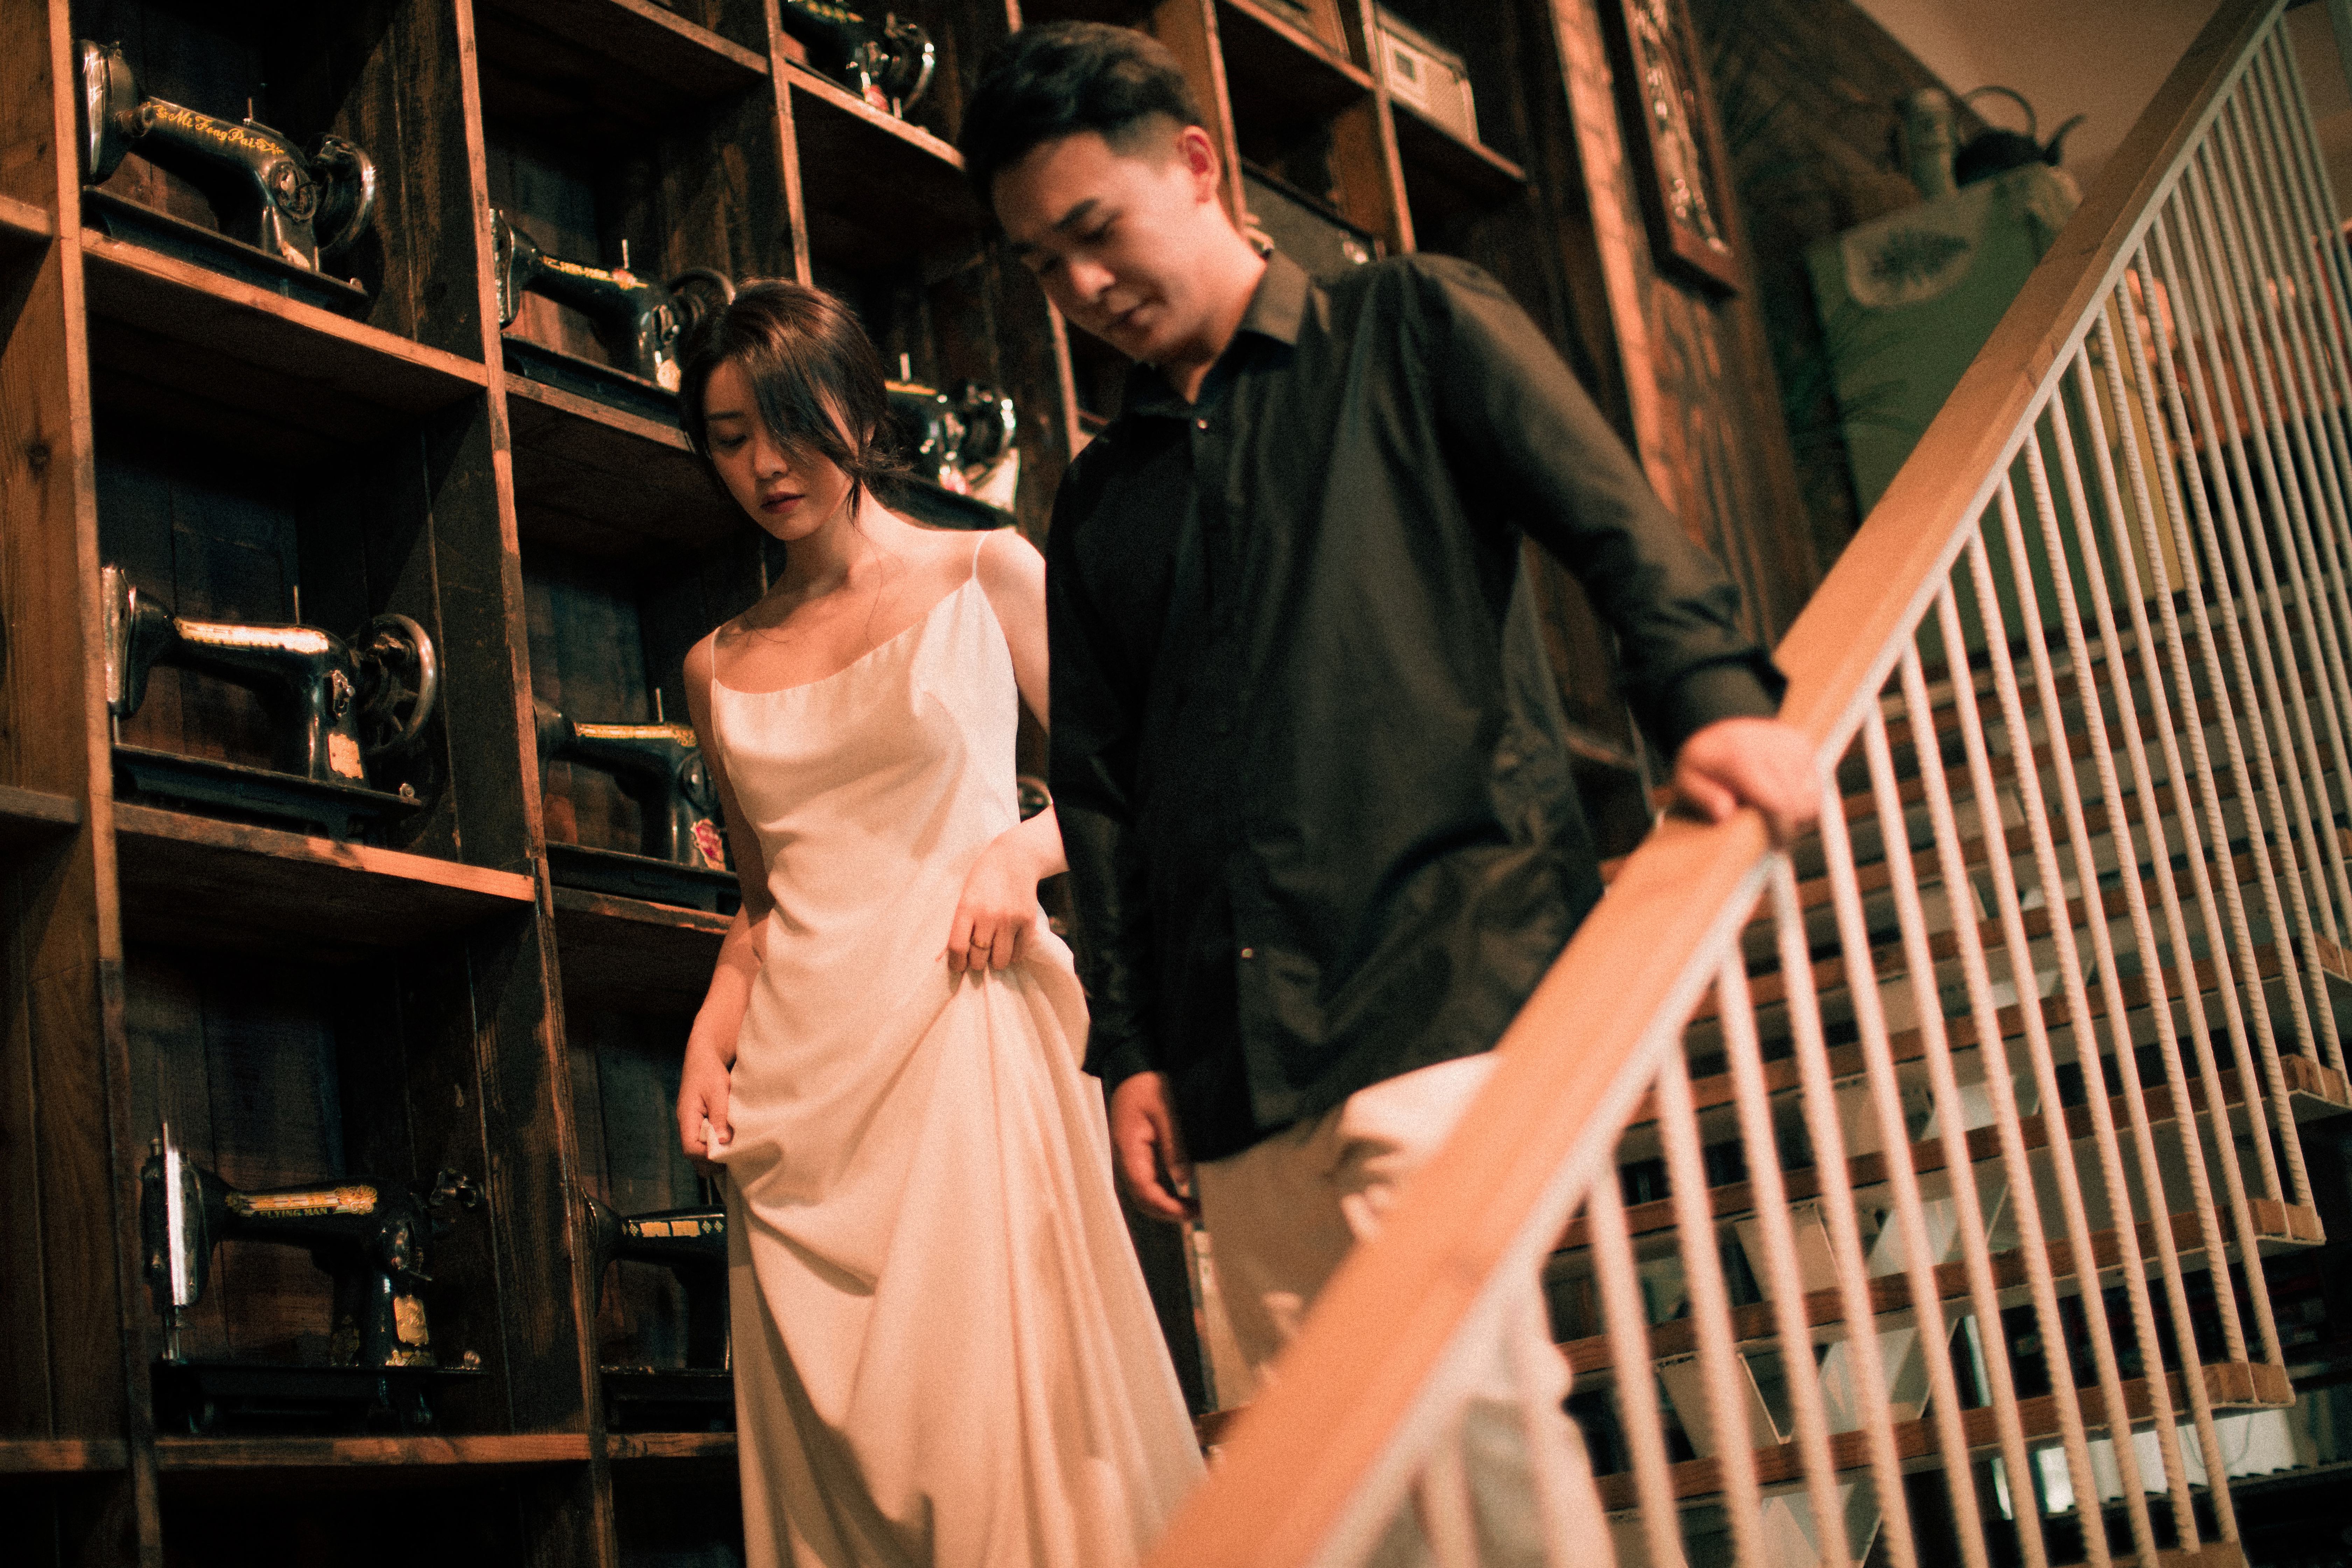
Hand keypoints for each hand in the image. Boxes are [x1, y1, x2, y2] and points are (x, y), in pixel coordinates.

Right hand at [677, 1039, 735, 1177]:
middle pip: (693, 1155)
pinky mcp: (700, 1123)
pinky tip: (731, 1145)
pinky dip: (715, 1147)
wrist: (704, 1058)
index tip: (727, 1155)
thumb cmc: (710, 1071)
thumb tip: (723, 1141)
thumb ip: (719, 1115)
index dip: (707, 1156)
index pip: (690, 1148)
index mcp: (686, 1117)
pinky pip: (704, 1142)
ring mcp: (692, 1125)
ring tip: (734, 1155)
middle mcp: (686, 1125)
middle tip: (734, 1160)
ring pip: (698, 1151)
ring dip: (714, 1156)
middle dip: (711, 1161)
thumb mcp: (717, 1091)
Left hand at [946, 829, 1043, 973]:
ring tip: (994, 951)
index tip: (958, 966)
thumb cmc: (983, 878)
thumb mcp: (965, 896)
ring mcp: (1010, 920)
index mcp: (967, 908)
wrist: (1015, 858)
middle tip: (978, 956)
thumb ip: (958, 924)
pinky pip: (1020, 953)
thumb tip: (943, 958)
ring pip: (1000, 960)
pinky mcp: (1028, 922)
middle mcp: (989, 916)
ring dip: (995, 961)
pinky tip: (1009, 945)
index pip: (958, 947)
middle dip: (976, 962)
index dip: (957, 963)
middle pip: (979, 958)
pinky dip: (1013, 955)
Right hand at [1108, 1071, 1195, 1222]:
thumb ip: (1174, 1144)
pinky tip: (1184, 1196)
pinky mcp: (1139, 1158)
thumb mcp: (1166, 1111)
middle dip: (1168, 1212)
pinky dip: (1165, 1195)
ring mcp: (1132, 1160)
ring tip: (1195, 1209)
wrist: (1133, 1072)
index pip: (1144, 1189)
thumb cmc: (1147, 1086)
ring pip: (1145, 1195)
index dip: (1165, 1206)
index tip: (1188, 1212)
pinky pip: (1149, 1184)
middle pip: (1143, 1199)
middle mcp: (1126, 1159)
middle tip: (1198, 1214)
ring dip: (1167, 1206)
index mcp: (1129, 1148)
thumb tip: (1184, 1179)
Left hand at [1671, 716, 1819, 844]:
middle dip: (1791, 825)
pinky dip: (1805, 797)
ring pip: (1813, 796)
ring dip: (1799, 812)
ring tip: (1774, 814)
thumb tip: (1724, 813)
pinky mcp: (1803, 744)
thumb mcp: (1686, 782)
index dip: (1781, 831)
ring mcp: (1791, 743)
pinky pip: (1817, 784)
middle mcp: (1772, 745)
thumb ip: (1704, 798)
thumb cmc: (1704, 763)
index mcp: (1741, 757)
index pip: (1777, 804)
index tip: (1777, 847)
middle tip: (1774, 836)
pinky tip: (1783, 797)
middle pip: (1802, 803)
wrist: (1718, 733)